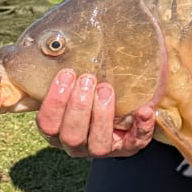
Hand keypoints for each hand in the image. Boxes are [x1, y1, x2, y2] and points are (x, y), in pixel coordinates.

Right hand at [36, 69, 155, 158]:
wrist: (117, 111)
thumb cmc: (87, 93)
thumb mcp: (71, 85)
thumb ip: (64, 74)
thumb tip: (61, 43)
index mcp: (57, 131)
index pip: (47, 124)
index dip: (55, 101)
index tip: (68, 74)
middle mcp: (76, 145)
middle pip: (71, 136)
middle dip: (79, 106)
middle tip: (89, 80)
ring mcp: (101, 148)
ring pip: (98, 146)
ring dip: (102, 115)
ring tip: (106, 89)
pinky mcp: (127, 148)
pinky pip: (135, 143)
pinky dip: (141, 128)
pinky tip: (144, 110)